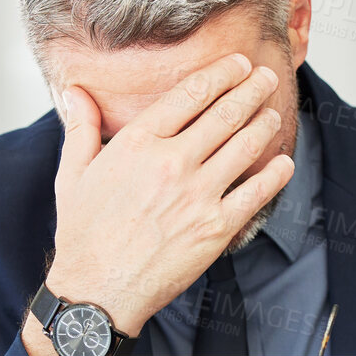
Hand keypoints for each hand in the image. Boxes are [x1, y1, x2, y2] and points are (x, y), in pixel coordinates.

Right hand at [39, 53, 293, 336]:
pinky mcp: (216, 228)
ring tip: (272, 114)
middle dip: (252, 89)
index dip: (220, 74)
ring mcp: (197, 195)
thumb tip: (74, 92)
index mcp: (138, 143)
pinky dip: (275, 174)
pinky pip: (256, 192)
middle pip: (225, 113)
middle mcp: (172, 163)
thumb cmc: (83, 236)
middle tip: (267, 77)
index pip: (190, 94)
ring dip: (264, 124)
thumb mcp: (72, 175)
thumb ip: (80, 128)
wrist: (98, 290)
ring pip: (245, 146)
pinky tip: (283, 163)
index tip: (236, 64)